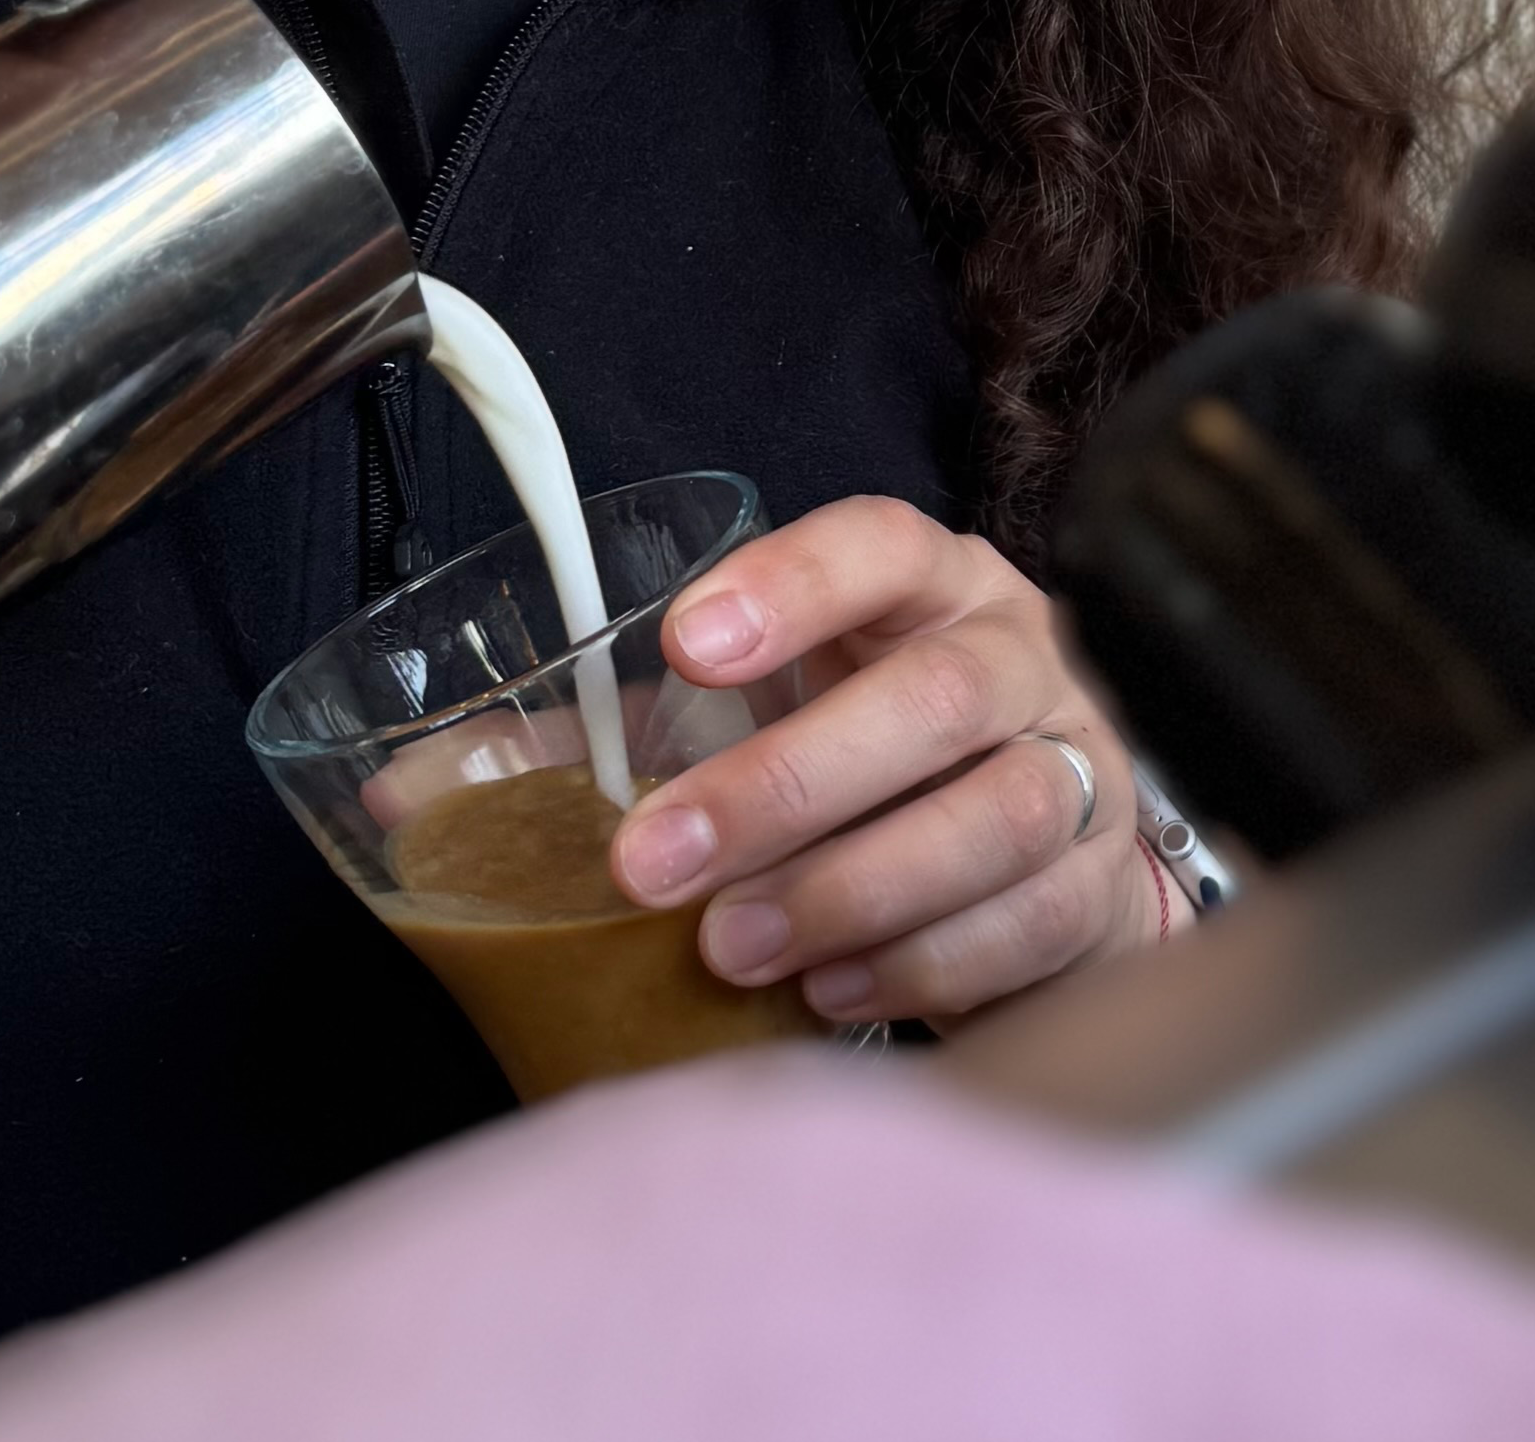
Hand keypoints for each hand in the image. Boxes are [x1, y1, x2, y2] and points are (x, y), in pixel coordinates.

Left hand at [604, 496, 1165, 1025]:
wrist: (1049, 851)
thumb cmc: (879, 766)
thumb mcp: (772, 715)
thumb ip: (623, 740)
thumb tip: (432, 789)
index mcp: (935, 589)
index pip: (882, 546)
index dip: (794, 585)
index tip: (688, 642)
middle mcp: (1024, 659)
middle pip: (938, 696)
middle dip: (786, 783)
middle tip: (653, 863)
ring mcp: (1083, 768)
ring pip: (1003, 812)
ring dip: (852, 888)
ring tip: (731, 948)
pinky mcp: (1103, 884)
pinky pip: (1031, 923)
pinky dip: (921, 965)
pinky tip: (828, 989)